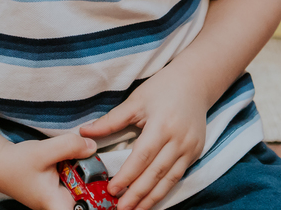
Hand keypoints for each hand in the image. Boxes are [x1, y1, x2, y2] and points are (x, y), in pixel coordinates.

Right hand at [0, 133, 96, 209]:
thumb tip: (93, 146)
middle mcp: (61, 205)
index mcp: (57, 205)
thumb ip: (69, 146)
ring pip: (85, 189)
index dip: (100, 206)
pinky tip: (79, 158)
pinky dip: (81, 171)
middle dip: (98, 185)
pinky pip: (78, 182)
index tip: (111, 197)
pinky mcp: (61, 188)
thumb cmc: (16, 164)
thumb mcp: (44, 152)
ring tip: (90, 159)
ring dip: (90, 175)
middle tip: (101, 167)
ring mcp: (61, 198)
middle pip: (90, 201)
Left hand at [78, 73, 208, 209]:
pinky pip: (178, 176)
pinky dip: (165, 190)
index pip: (142, 157)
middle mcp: (178, 139)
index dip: (127, 176)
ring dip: (152, 199)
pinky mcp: (195, 153)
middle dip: (138, 194)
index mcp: (162, 125)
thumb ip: (111, 120)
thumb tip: (84, 132)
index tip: (112, 190)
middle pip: (155, 173)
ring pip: (169, 180)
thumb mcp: (136, 100)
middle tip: (121, 209)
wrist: (195, 82)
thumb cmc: (162, 88)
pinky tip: (152, 199)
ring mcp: (190, 148)